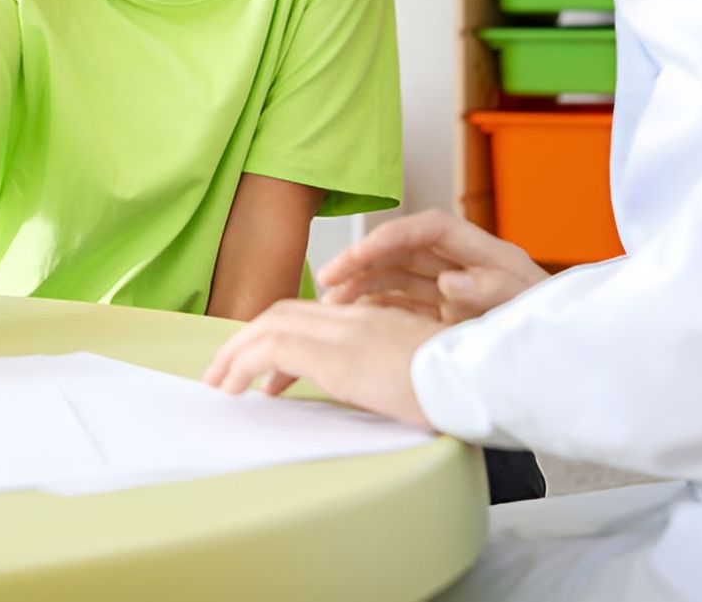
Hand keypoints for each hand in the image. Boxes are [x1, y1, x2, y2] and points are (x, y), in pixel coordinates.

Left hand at [203, 300, 441, 425]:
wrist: (480, 382)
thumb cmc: (461, 384)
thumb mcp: (415, 371)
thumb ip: (384, 369)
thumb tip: (362, 388)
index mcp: (373, 320)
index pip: (309, 314)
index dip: (277, 334)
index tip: (261, 367)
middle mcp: (354, 319)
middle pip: (283, 314)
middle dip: (246, 341)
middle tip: (224, 371)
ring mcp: (345, 332)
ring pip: (271, 326)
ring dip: (237, 353)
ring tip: (221, 382)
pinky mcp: (338, 355)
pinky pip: (274, 348)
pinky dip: (246, 363)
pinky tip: (238, 387)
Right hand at [318, 209, 548, 323]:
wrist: (572, 360)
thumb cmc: (553, 327)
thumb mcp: (524, 307)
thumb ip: (488, 292)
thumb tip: (450, 282)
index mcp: (485, 252)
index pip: (429, 229)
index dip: (391, 236)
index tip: (360, 254)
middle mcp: (464, 265)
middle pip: (404, 250)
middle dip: (363, 260)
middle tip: (327, 279)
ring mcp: (454, 290)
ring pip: (397, 277)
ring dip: (363, 285)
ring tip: (331, 302)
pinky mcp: (447, 317)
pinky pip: (404, 305)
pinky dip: (377, 308)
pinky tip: (353, 318)